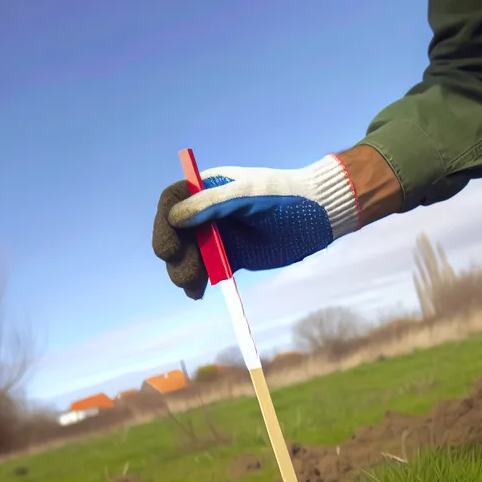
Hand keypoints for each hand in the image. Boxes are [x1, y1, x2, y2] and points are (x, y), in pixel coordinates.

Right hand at [152, 155, 361, 299]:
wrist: (317, 218)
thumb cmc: (284, 197)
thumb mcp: (246, 194)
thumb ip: (211, 204)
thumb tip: (174, 218)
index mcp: (207, 188)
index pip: (172, 203)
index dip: (164, 224)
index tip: (169, 247)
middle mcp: (207, 212)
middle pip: (175, 234)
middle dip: (175, 254)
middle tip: (187, 273)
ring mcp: (218, 236)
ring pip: (188, 255)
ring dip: (184, 272)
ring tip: (194, 285)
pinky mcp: (232, 257)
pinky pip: (208, 271)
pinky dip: (199, 283)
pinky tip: (198, 293)